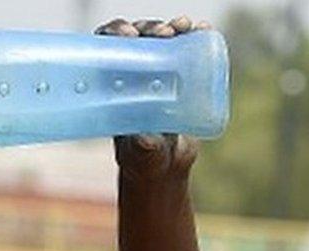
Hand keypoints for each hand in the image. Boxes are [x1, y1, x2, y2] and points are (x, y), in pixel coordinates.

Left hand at [95, 17, 210, 185]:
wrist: (166, 166)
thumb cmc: (144, 161)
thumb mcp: (142, 156)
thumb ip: (143, 149)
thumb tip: (145, 139)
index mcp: (111, 86)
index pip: (105, 48)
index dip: (114, 32)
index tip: (130, 34)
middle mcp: (132, 75)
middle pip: (136, 38)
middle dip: (149, 27)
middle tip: (164, 32)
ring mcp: (156, 74)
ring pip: (161, 40)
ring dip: (172, 26)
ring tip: (185, 27)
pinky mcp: (180, 78)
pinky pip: (186, 50)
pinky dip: (195, 35)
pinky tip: (202, 29)